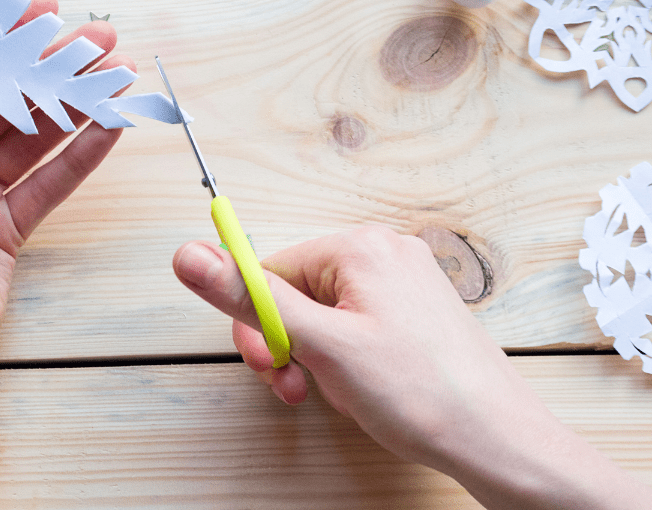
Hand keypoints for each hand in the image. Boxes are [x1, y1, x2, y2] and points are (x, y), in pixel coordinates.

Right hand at [173, 226, 648, 508]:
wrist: (497, 440)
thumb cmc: (422, 394)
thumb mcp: (320, 345)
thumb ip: (249, 298)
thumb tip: (189, 255)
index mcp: (359, 247)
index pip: (269, 271)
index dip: (259, 325)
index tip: (272, 363)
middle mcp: (383, 253)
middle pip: (295, 291)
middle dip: (288, 344)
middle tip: (300, 384)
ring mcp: (402, 283)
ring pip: (322, 314)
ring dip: (314, 357)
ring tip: (334, 391)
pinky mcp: (413, 312)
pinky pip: (353, 326)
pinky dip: (343, 359)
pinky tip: (361, 386)